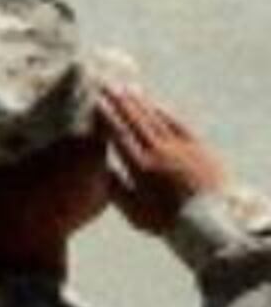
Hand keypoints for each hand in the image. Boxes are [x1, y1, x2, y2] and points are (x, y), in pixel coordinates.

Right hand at [103, 85, 230, 234]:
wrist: (209, 218)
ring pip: (156, 119)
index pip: (120, 136)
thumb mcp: (134, 212)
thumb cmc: (166, 221)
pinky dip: (165, 112)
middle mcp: (159, 152)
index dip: (108, 118)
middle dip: (121, 102)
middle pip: (136, 122)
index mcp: (141, 168)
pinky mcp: (197, 147)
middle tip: (109, 86)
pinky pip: (178, 124)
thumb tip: (100, 170)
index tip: (97, 103)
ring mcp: (180, 147)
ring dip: (141, 103)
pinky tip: (156, 104)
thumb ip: (116, 189)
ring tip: (128, 88)